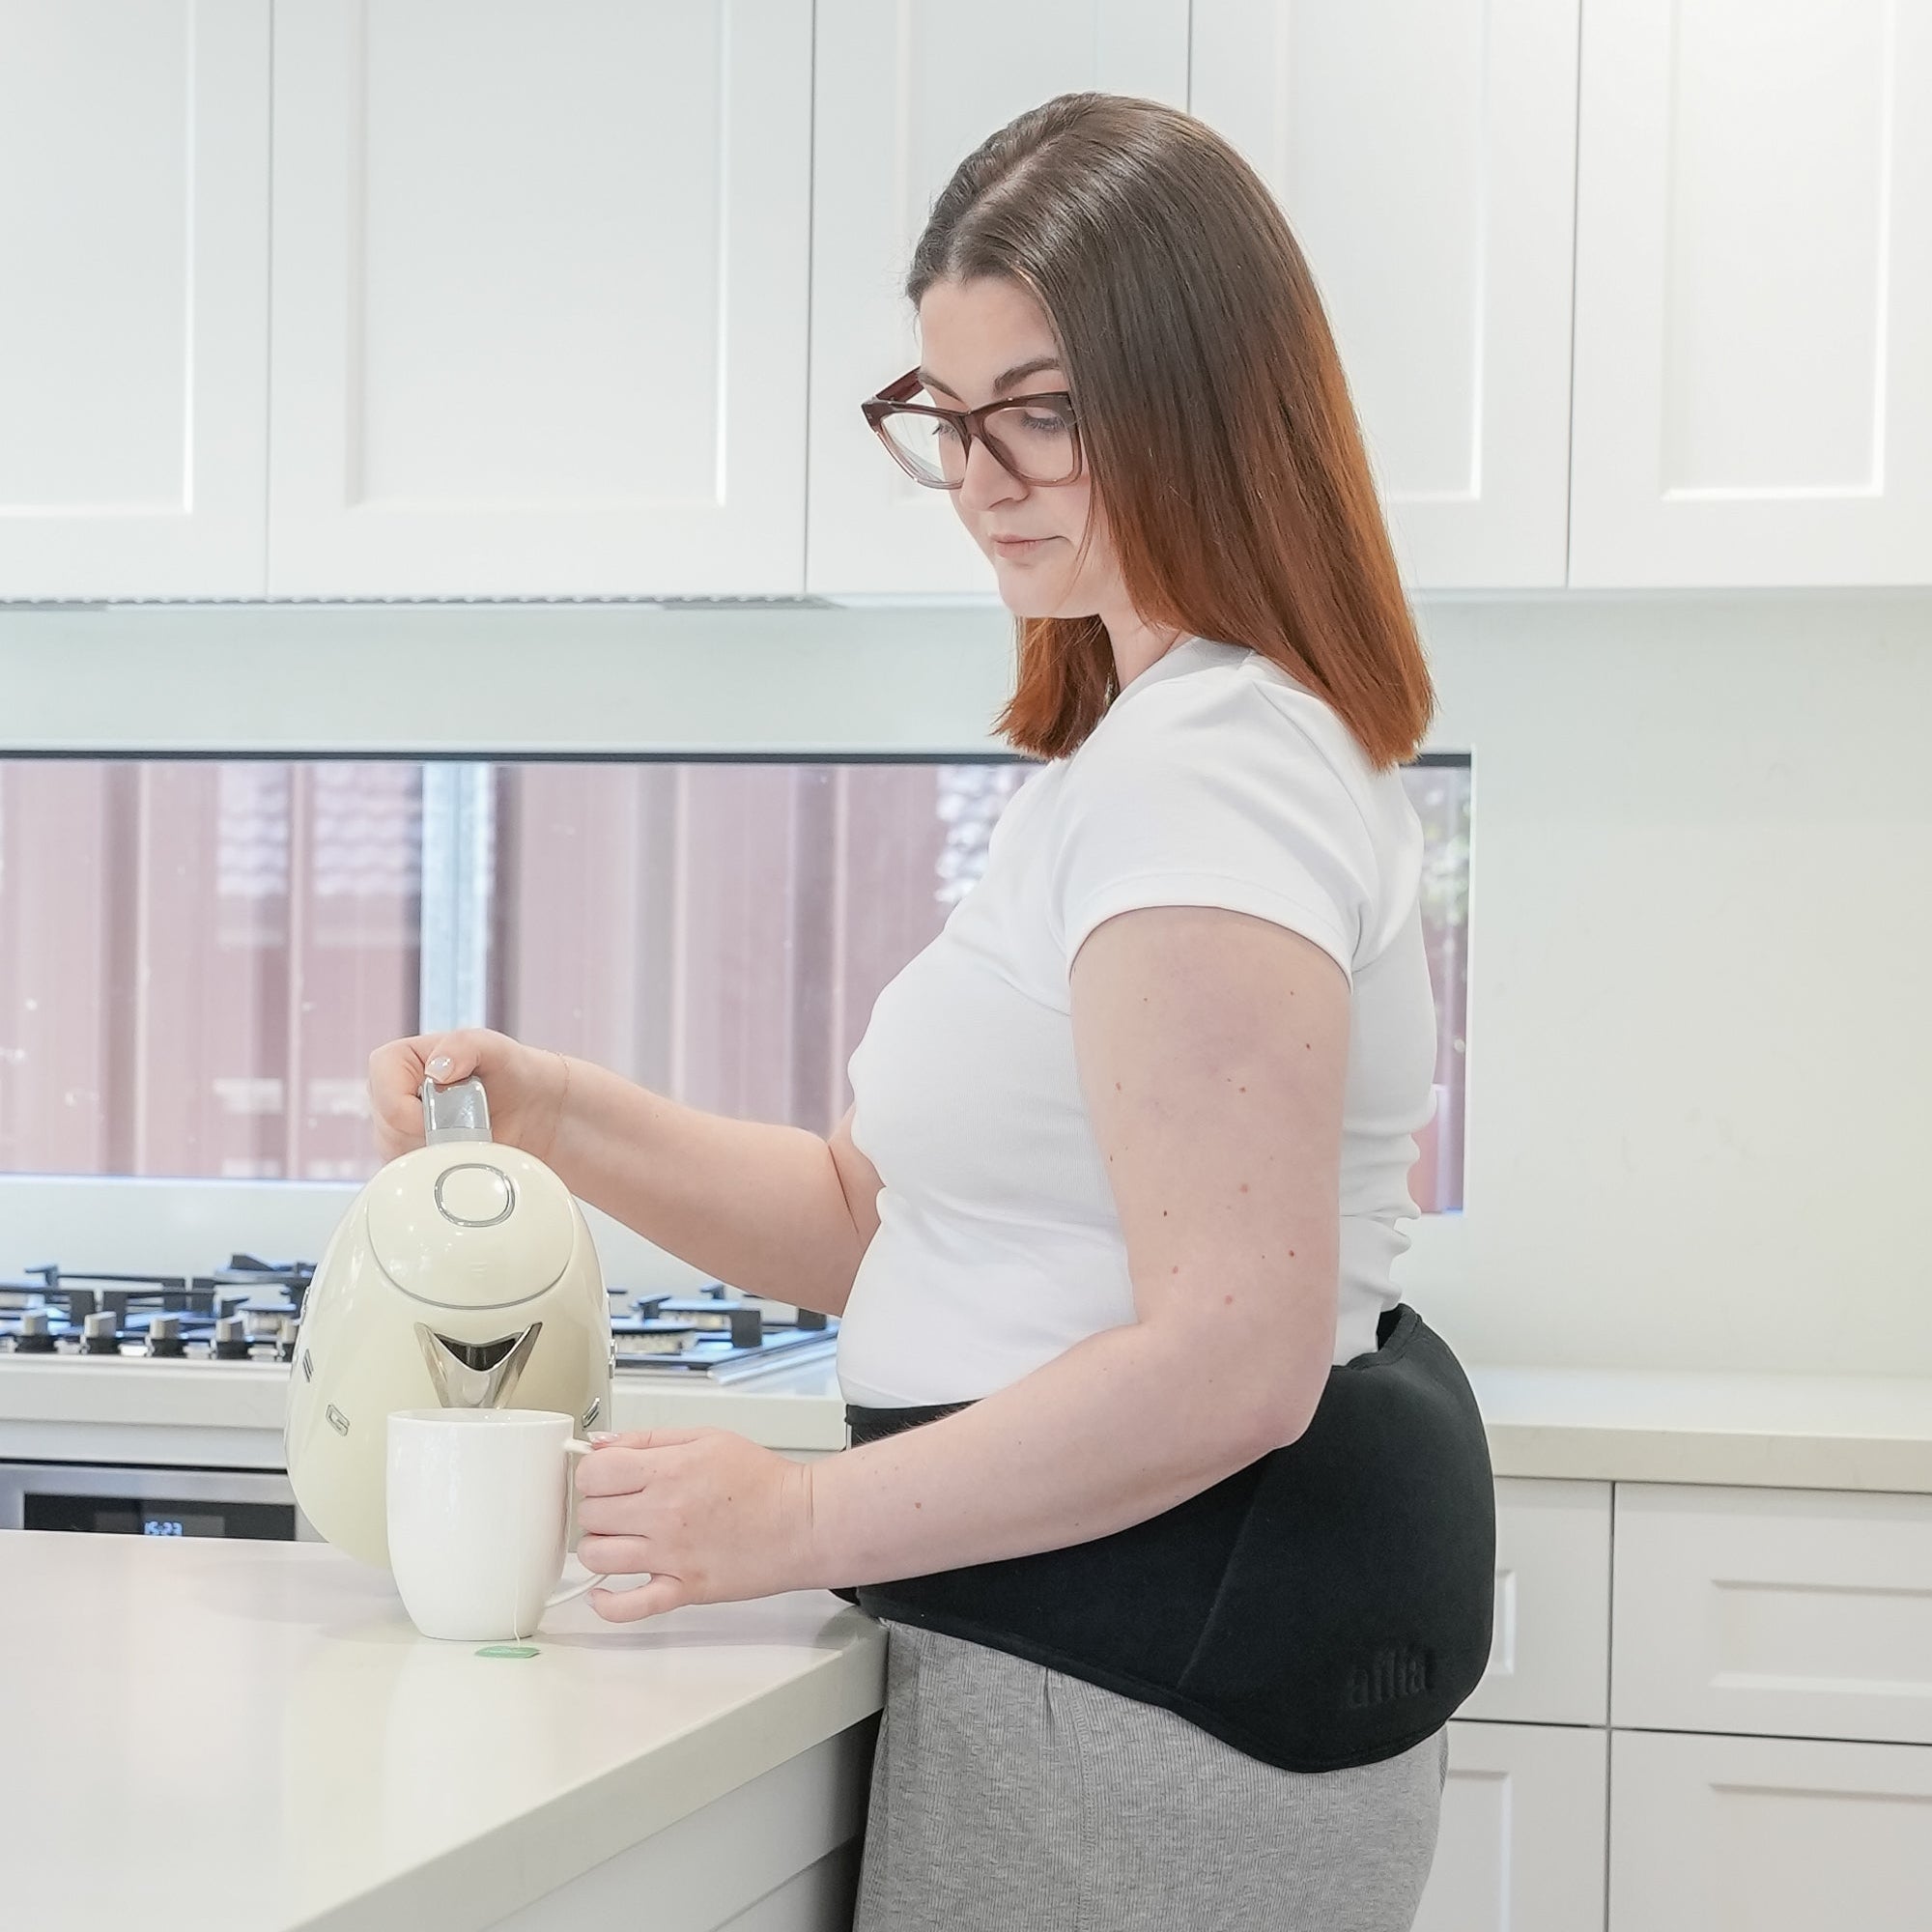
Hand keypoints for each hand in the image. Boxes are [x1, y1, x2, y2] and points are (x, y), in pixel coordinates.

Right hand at [365, 1027, 568, 1161]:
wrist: (534, 1107)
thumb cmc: (510, 1070)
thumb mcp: (494, 1047)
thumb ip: (463, 1046)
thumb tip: (436, 1070)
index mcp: (395, 1063)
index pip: (384, 1097)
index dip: (410, 1112)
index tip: (444, 1114)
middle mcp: (390, 1099)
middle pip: (389, 1134)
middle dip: (431, 1136)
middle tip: (468, 1123)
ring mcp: (398, 1134)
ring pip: (400, 1160)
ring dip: (438, 1155)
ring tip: (471, 1136)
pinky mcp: (413, 1162)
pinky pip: (414, 1179)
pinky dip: (441, 1172)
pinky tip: (465, 1155)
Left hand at [573, 1428, 818, 1621]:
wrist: (802, 1522)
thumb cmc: (762, 1480)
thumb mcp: (706, 1438)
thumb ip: (649, 1439)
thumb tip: (601, 1445)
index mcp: (668, 1471)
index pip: (593, 1473)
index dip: (592, 1473)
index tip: (605, 1476)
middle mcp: (663, 1514)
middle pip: (590, 1513)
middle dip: (598, 1506)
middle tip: (619, 1504)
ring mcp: (670, 1556)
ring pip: (596, 1557)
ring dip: (598, 1546)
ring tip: (619, 1538)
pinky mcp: (682, 1590)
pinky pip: (626, 1607)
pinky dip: (605, 1603)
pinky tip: (604, 1590)